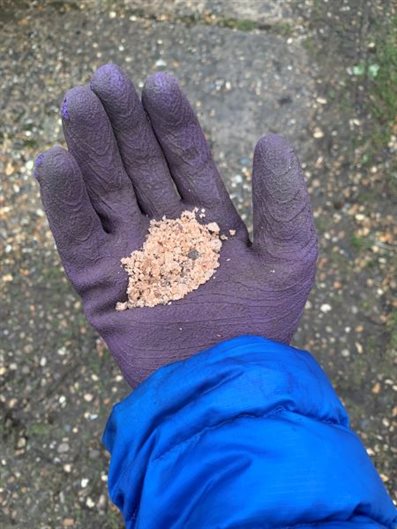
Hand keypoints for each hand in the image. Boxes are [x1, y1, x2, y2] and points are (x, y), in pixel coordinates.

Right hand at [34, 64, 317, 386]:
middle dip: (124, 123)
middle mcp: (165, 227)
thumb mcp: (290, 257)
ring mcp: (129, 251)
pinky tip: (54, 161)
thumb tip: (271, 137)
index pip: (186, 156)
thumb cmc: (260, 325)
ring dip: (90, 147)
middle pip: (140, 164)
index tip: (159, 81)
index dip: (173, 120)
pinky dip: (62, 201)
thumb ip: (284, 200)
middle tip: (105, 79)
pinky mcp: (98, 281)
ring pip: (104, 189)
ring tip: (78, 102)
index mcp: (207, 217)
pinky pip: (74, 235)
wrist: (222, 382)